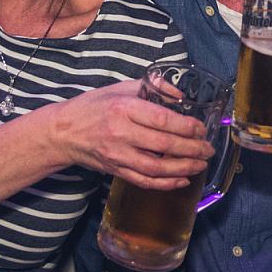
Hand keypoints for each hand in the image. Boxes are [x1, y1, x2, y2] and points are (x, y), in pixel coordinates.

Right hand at [52, 81, 213, 188]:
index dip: (186, 126)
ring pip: (157, 168)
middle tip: (208, 149)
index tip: (200, 129)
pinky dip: (165, 184)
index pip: (161, 119)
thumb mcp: (119, 88)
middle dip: (192, 149)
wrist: (63, 133)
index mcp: (123, 108)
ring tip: (201, 164)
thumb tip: (179, 95)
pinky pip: (144, 181)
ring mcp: (118, 155)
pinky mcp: (115, 170)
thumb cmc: (93, 107)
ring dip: (183, 168)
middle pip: (164, 145)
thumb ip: (150, 87)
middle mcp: (121, 133)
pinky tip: (182, 180)